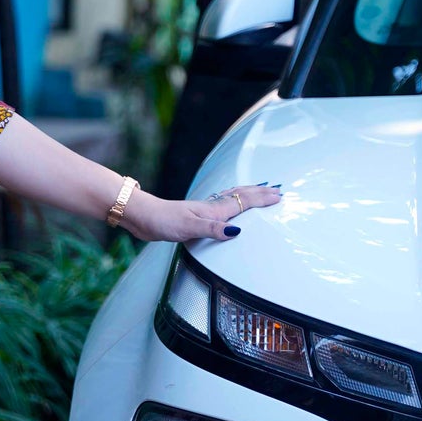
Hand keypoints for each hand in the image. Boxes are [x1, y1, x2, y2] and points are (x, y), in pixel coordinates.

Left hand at [125, 182, 281, 242]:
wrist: (143, 217)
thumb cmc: (163, 222)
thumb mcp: (189, 228)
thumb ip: (212, 229)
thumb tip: (235, 231)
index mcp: (214, 210)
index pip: (244, 202)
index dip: (262, 199)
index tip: (279, 195)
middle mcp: (211, 208)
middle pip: (240, 196)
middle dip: (260, 193)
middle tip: (276, 189)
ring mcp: (204, 212)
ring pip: (232, 199)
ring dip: (248, 195)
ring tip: (260, 191)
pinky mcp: (197, 217)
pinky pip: (222, 207)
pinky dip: (233, 203)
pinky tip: (229, 207)